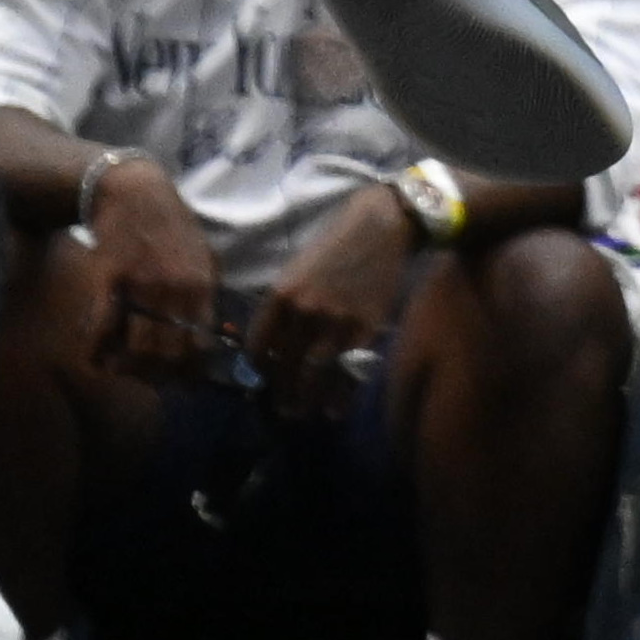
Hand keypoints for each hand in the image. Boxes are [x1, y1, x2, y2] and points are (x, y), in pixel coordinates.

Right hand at [76, 155, 225, 377]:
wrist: (133, 189)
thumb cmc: (171, 221)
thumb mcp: (203, 252)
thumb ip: (209, 292)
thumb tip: (218, 334)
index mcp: (201, 285)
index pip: (202, 347)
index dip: (191, 372)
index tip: (181, 380)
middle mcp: (174, 291)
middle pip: (169, 357)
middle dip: (158, 377)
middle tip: (148, 378)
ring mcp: (142, 287)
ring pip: (137, 350)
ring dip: (128, 369)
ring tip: (122, 369)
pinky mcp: (110, 281)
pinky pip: (102, 331)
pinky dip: (96, 352)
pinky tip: (95, 359)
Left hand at [249, 178, 420, 415]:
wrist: (382, 226)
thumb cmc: (337, 239)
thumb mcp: (299, 266)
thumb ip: (287, 302)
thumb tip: (277, 338)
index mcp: (282, 293)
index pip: (258, 345)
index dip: (258, 367)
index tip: (262, 377)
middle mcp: (303, 312)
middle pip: (283, 366)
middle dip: (280, 392)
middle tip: (281, 407)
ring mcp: (335, 324)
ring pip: (311, 377)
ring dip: (304, 401)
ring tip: (301, 413)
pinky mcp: (364, 332)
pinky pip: (344, 373)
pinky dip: (337, 397)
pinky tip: (333, 409)